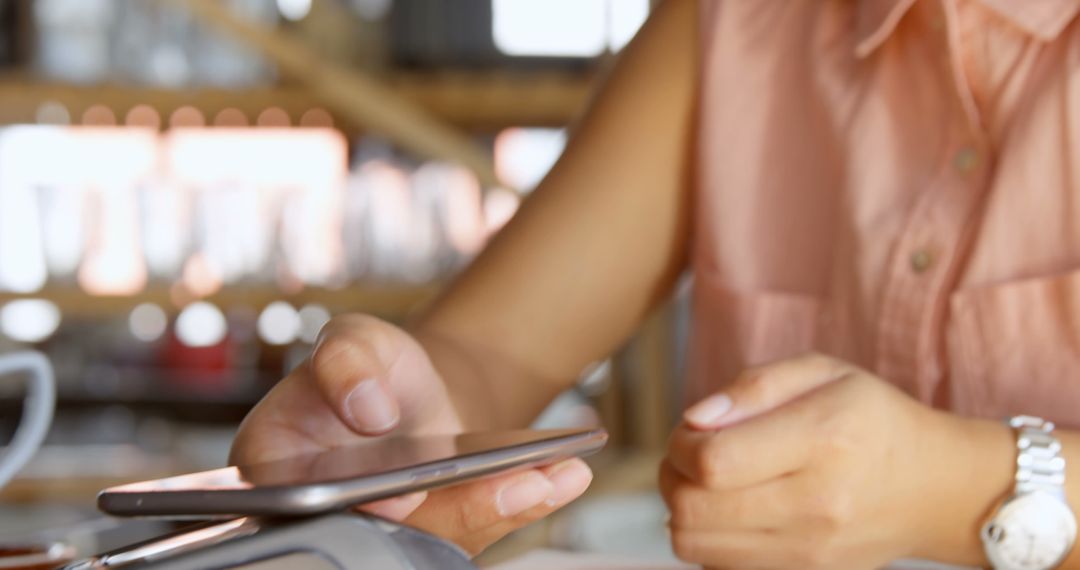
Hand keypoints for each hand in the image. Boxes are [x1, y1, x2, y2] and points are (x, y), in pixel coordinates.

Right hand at [230, 314, 592, 554]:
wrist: (409, 391)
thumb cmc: (369, 369)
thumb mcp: (353, 341)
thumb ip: (345, 362)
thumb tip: (368, 409)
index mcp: (279, 469)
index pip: (311, 498)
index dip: (357, 504)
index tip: (403, 497)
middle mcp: (331, 514)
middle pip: (388, 531)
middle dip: (457, 512)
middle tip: (520, 485)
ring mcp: (389, 531)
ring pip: (442, 538)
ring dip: (503, 510)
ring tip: (555, 476)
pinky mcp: (438, 534)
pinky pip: (480, 527)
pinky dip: (524, 502)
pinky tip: (563, 476)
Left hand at [660, 353, 1010, 568]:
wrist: (933, 487)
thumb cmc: (869, 418)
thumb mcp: (821, 372)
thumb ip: (753, 387)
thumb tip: (695, 419)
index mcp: (823, 439)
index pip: (714, 462)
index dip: (681, 444)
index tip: (693, 429)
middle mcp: (818, 503)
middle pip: (693, 508)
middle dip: (672, 475)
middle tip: (691, 454)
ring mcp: (811, 550)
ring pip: (694, 544)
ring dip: (682, 509)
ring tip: (707, 482)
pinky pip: (719, 566)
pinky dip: (708, 537)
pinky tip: (730, 510)